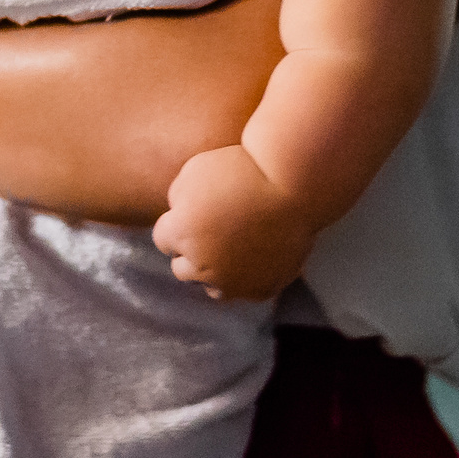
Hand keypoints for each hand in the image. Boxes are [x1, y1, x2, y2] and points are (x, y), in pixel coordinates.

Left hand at [153, 143, 317, 301]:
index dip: (177, 223)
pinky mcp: (263, 289)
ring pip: (213, 287)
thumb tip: (177, 215)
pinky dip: (249, 276)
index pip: (163, 239)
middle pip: (182, 269)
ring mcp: (234, 282)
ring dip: (216, 271)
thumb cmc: (243, 168)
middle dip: (192, 251)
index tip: (196, 211)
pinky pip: (247, 290)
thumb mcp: (195, 169)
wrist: (295, 182)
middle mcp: (202, 266)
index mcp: (181, 234)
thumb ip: (176, 198)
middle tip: (214, 228)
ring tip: (234, 244)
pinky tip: (258, 252)